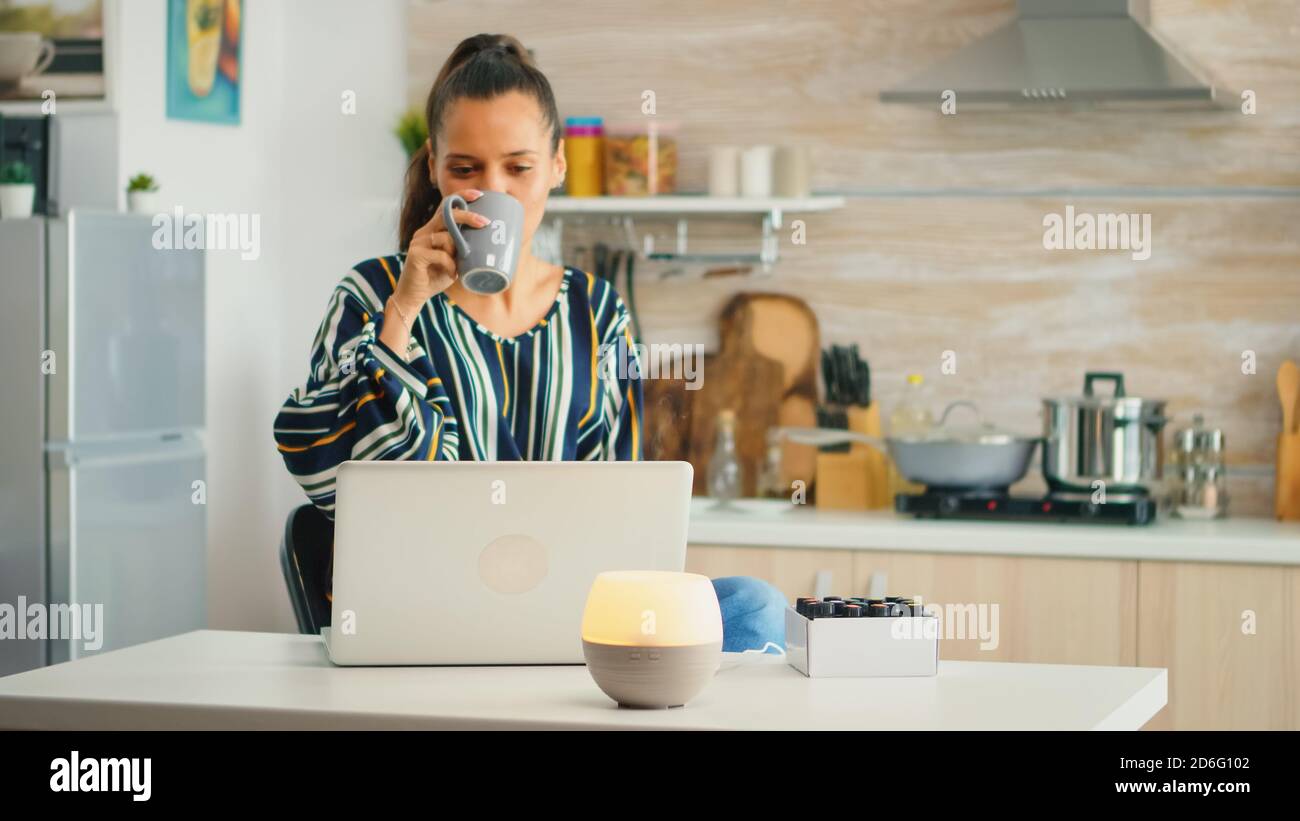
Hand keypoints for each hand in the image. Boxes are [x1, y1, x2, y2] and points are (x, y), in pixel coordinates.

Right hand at [392, 188, 490, 320]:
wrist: (413, 296)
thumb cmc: (435, 277)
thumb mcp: (453, 260)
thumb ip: (462, 249)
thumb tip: (488, 244)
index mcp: (432, 229)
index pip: (445, 206)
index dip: (461, 196)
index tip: (479, 194)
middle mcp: (424, 232)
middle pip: (447, 215)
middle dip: (467, 216)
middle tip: (485, 223)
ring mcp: (418, 242)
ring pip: (446, 237)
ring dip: (458, 251)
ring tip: (459, 265)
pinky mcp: (416, 255)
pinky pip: (441, 254)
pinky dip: (450, 265)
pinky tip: (452, 273)